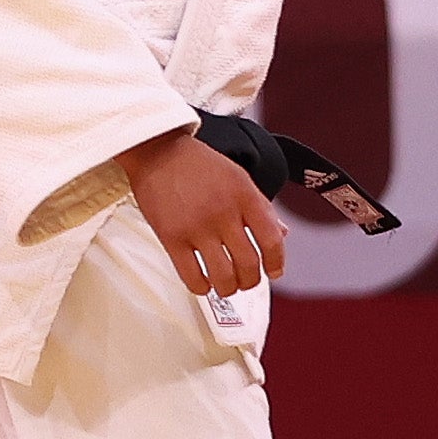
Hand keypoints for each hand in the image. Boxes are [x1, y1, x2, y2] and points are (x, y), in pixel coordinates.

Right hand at [127, 133, 286, 301]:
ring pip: (224, 276)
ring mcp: (196, 226)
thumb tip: (281, 234)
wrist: (157, 150)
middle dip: (251, 280)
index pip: (272, 240)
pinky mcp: (171, 237)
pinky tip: (203, 282)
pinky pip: (192, 276)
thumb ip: (260, 207)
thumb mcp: (238, 178)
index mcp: (244, 195)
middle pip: (249, 264)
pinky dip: (202, 287)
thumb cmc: (197, 164)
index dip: (277, 262)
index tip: (274, 271)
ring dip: (229, 288)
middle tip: (247, 280)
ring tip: (227, 285)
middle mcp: (223, 212)